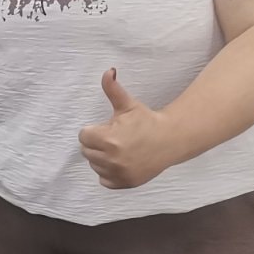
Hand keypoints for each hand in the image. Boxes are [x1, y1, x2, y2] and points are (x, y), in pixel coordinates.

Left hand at [79, 69, 173, 188]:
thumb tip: (108, 71)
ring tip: (119, 149)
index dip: (95, 130)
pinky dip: (109, 173)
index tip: (108, 128)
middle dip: (97, 144)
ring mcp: (119, 172)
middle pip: (86, 151)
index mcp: (108, 139)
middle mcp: (112, 158)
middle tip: (115, 138)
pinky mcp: (125, 183)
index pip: (83, 136)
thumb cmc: (146, 121)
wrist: (170, 140)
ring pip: (94, 165)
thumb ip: (113, 89)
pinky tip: (122, 162)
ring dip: (102, 158)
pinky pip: (104, 180)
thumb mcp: (128, 104)